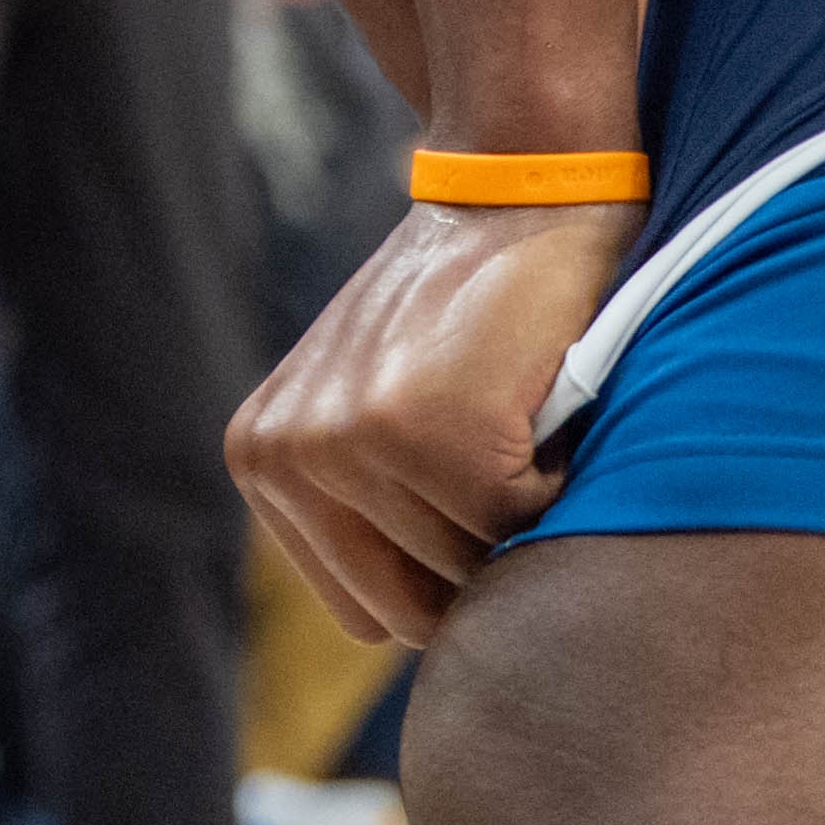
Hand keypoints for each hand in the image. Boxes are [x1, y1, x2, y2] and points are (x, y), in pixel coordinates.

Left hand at [229, 195, 640, 645]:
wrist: (519, 188)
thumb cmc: (470, 316)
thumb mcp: (374, 406)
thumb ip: (366, 507)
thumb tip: (415, 636)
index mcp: (263, 461)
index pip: (373, 613)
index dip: (450, 576)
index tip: (477, 494)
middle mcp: (284, 457)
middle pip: (416, 613)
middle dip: (485, 563)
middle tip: (509, 460)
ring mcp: (349, 444)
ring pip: (473, 574)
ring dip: (524, 520)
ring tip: (516, 423)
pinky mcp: (429, 433)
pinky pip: (521, 530)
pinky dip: (560, 490)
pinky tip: (540, 412)